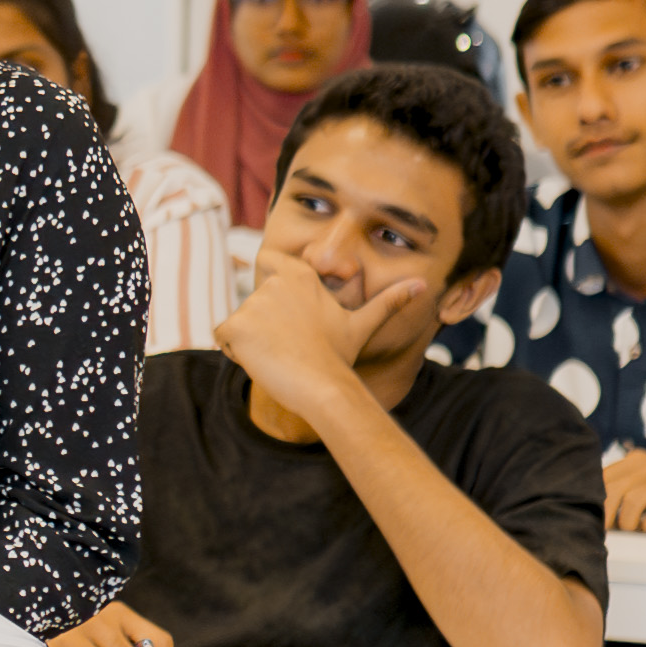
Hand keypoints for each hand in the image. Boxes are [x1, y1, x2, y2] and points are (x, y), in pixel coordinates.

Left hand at [214, 246, 424, 411]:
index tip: (286, 313)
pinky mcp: (235, 326)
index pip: (267, 260)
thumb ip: (388, 301)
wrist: (323, 385)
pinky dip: (235, 352)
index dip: (270, 285)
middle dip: (263, 324)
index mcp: (299, 276)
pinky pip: (223, 338)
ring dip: (251, 341)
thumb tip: (423, 284)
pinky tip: (261, 361)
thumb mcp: (361, 324)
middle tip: (290, 345)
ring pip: (239, 323)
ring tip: (280, 354)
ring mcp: (252, 304)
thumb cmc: (339, 357)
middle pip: (253, 302)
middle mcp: (273, 284)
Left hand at [601, 450, 645, 532]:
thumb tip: (594, 506)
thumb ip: (625, 483)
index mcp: (637, 460)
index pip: (602, 478)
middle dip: (606, 514)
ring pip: (631, 501)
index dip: (593, 500)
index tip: (595, 516)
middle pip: (612, 490)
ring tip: (634, 528)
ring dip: (627, 522)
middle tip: (611, 529)